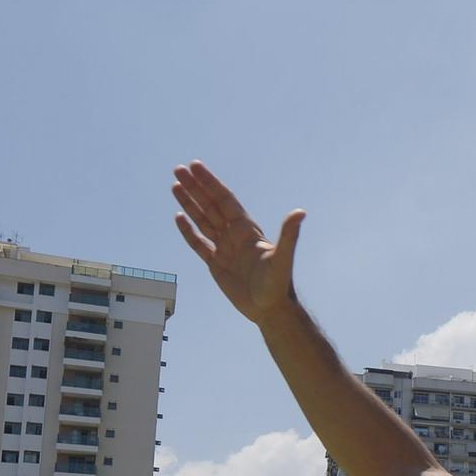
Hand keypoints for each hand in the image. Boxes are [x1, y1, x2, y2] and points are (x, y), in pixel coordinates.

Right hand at [171, 162, 305, 326]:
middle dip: (195, 187)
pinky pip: (198, 243)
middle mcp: (234, 234)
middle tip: (178, 169)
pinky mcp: (216, 264)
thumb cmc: (278, 284)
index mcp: (246, 229)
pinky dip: (188, 230)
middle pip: (210, 205)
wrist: (269, 309)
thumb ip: (289, 235)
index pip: (224, 199)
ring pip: (202, 220)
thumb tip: (300, 212)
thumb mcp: (282, 259)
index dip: (210, 183)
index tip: (195, 167)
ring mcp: (224, 248)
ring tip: (175, 186)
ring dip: (189, 203)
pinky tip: (178, 217)